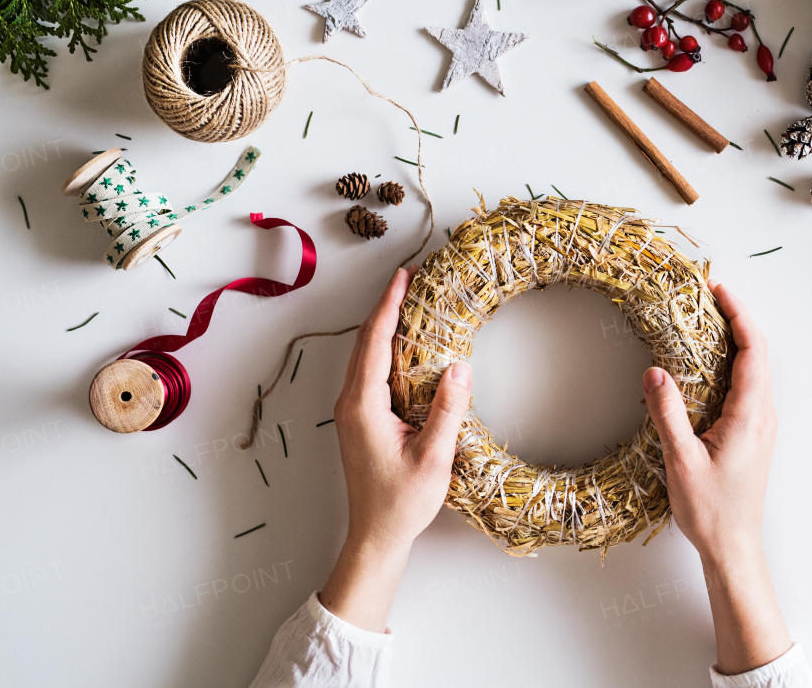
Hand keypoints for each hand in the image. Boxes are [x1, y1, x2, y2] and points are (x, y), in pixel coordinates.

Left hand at [319, 266, 472, 631]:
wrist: (375, 536)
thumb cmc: (401, 503)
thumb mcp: (432, 458)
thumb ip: (447, 410)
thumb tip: (460, 367)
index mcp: (363, 406)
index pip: (374, 342)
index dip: (390, 306)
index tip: (404, 276)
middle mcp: (351, 403)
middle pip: (366, 341)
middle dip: (388, 306)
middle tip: (412, 278)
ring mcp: (352, 411)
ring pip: (366, 355)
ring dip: (386, 326)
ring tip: (410, 300)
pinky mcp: (360, 419)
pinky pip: (370, 372)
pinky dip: (386, 349)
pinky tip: (405, 344)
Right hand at [643, 279, 790, 674]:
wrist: (733, 547)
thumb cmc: (711, 510)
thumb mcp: (682, 461)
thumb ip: (668, 414)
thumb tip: (655, 372)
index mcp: (750, 415)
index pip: (752, 350)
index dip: (738, 314)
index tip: (718, 289)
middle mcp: (762, 415)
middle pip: (756, 353)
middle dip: (735, 319)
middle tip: (706, 295)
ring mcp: (759, 425)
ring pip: (752, 369)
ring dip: (732, 341)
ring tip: (704, 319)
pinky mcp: (751, 434)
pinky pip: (745, 387)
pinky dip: (728, 364)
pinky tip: (704, 365)